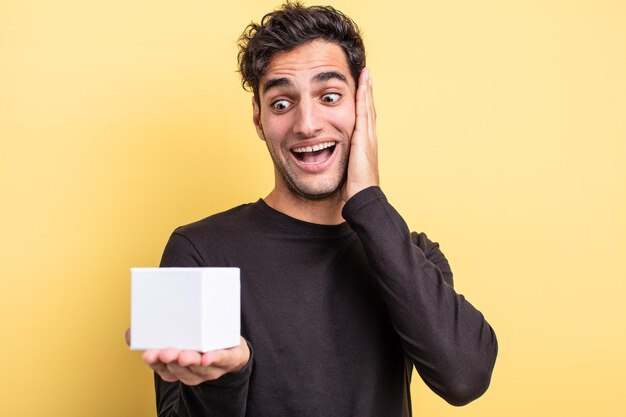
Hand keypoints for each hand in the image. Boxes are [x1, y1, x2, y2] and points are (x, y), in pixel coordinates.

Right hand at [124, 328, 249, 385]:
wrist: (230, 347)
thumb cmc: (198, 340)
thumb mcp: (175, 335)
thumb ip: (153, 331)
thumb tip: (130, 334)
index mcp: (176, 367)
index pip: (162, 367)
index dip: (155, 361)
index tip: (148, 354)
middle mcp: (192, 371)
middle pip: (180, 369)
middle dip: (172, 361)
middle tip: (166, 352)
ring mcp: (211, 368)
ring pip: (200, 368)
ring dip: (192, 362)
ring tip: (185, 355)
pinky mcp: (229, 359)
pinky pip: (222, 361)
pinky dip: (214, 359)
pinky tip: (208, 357)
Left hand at [342, 67, 378, 201]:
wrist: (362, 198)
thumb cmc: (353, 189)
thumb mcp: (346, 170)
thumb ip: (342, 162)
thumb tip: (330, 161)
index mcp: (365, 145)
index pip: (364, 120)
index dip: (363, 104)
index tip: (362, 90)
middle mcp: (369, 138)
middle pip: (368, 109)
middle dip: (367, 92)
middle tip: (367, 74)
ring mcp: (368, 137)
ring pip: (368, 107)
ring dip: (367, 90)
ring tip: (366, 74)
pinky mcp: (363, 138)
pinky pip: (364, 113)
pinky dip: (363, 98)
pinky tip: (362, 86)